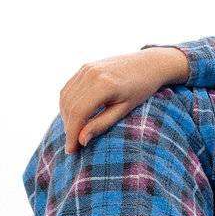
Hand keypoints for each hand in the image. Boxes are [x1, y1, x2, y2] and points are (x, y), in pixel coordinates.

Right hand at [59, 47, 188, 153]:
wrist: (149, 63)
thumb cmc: (141, 89)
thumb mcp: (125, 109)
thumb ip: (102, 124)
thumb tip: (82, 140)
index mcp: (103, 85)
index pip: (78, 113)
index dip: (72, 134)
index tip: (71, 151)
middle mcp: (90, 74)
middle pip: (69, 106)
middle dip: (68, 129)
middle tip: (73, 147)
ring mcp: (86, 68)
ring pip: (65, 97)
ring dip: (66, 117)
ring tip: (74, 133)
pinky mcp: (85, 67)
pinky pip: (68, 88)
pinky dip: (67, 104)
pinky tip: (74, 117)